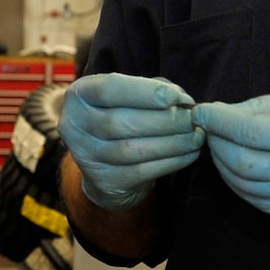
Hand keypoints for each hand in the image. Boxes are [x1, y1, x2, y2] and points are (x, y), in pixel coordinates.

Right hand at [58, 73, 204, 211]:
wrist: (107, 164)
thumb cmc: (124, 116)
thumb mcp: (130, 96)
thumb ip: (152, 89)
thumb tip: (181, 100)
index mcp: (80, 94)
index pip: (109, 89)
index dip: (144, 92)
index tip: (176, 96)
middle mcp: (74, 124)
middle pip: (120, 122)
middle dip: (164, 120)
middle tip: (192, 119)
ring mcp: (85, 155)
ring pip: (131, 149)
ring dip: (171, 143)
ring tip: (196, 137)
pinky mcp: (102, 180)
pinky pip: (140, 172)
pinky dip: (170, 163)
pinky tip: (188, 154)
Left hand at [195, 86, 269, 231]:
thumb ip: (266, 105)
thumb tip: (224, 112)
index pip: (250, 130)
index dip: (218, 121)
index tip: (202, 112)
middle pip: (239, 160)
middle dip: (216, 142)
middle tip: (209, 129)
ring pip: (241, 183)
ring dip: (222, 163)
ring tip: (220, 146)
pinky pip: (252, 199)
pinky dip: (237, 181)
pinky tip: (237, 167)